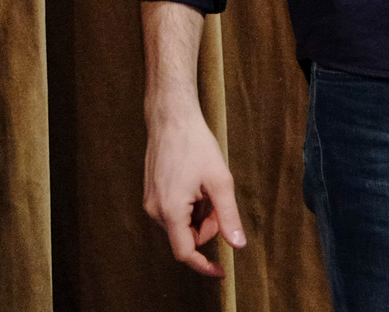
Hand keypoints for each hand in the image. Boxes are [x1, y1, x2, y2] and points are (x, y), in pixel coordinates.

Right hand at [143, 108, 245, 277]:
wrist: (172, 118)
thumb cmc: (196, 145)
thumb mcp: (220, 180)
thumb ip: (228, 215)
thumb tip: (238, 245)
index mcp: (170, 211)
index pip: (185, 253)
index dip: (204, 265)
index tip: (221, 270)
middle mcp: (155, 211)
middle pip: (187, 237)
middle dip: (208, 225)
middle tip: (220, 200)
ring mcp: (150, 202)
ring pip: (181, 224)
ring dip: (200, 214)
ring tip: (207, 185)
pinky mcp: (151, 194)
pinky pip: (174, 212)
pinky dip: (190, 205)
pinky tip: (196, 182)